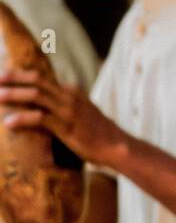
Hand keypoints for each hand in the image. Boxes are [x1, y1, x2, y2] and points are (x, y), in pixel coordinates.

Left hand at [0, 69, 128, 166]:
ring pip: (36, 96)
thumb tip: (47, 109)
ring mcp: (69, 110)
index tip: (7, 76)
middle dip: (15, 78)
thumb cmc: (99, 133)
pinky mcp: (67, 126)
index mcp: (73, 92)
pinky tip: (9, 123)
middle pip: (38, 80)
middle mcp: (70, 97)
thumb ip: (67, 106)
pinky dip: (22, 119)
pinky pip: (40, 119)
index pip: (44, 79)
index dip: (23, 76)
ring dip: (15, 95)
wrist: (116, 146)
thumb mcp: (83, 113)